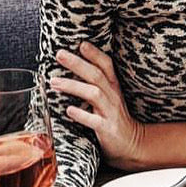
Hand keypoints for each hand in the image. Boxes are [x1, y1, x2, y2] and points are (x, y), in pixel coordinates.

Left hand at [51, 41, 146, 169]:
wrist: (131, 143)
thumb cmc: (113, 116)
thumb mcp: (108, 95)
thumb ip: (94, 81)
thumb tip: (72, 64)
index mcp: (112, 85)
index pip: (106, 64)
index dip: (94, 53)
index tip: (80, 43)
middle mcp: (112, 95)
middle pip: (96, 75)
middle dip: (77, 63)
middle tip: (59, 54)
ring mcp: (110, 112)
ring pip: (93, 94)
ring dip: (73, 86)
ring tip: (54, 82)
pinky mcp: (107, 129)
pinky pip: (94, 121)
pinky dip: (81, 114)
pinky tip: (69, 110)